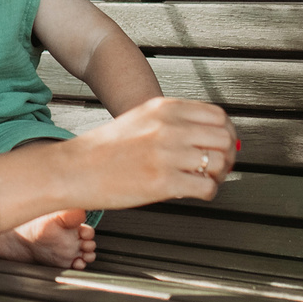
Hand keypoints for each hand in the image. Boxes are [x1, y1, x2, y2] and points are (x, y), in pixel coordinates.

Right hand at [63, 97, 236, 209]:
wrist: (74, 169)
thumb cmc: (105, 148)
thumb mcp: (142, 119)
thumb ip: (174, 121)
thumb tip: (211, 134)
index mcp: (164, 108)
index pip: (218, 116)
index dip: (226, 133)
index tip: (222, 145)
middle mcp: (169, 128)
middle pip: (224, 138)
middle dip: (228, 155)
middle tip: (218, 166)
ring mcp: (167, 155)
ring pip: (219, 163)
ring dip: (218, 175)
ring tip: (205, 180)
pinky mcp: (163, 182)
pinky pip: (206, 188)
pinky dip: (207, 193)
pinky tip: (194, 192)